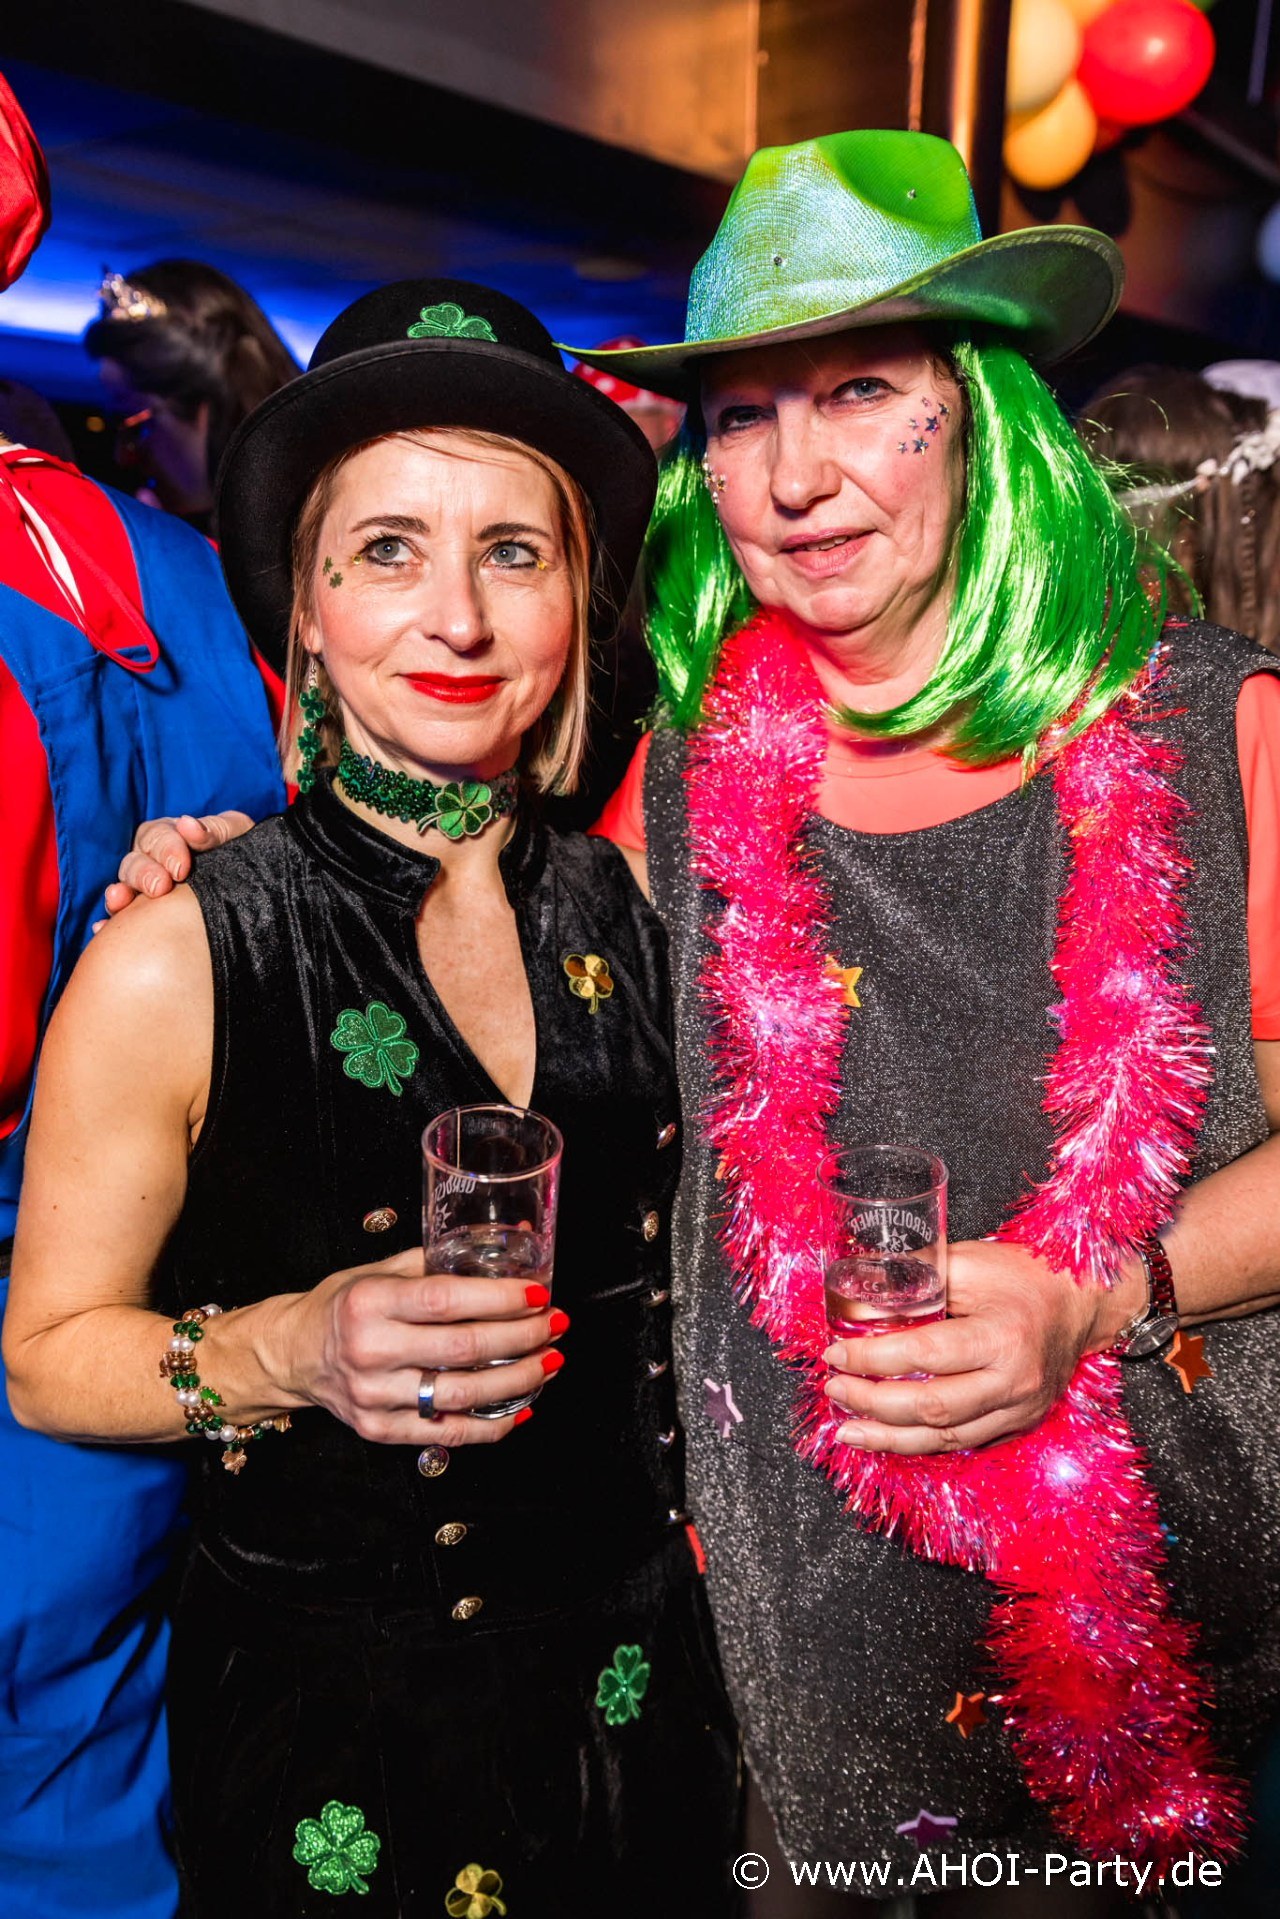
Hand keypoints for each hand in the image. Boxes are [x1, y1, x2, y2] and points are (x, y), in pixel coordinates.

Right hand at [96, 810, 255, 926]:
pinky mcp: (139, 921)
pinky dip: (107, 924)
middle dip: (144, 873)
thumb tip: (189, 826)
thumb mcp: (237, 836)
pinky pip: (117, 921)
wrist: (249, 896)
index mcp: (170, 839)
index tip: (182, 866)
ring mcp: (142, 893)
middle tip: (161, 887)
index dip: (166, 848)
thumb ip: (216, 829)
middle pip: (134, 862)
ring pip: (123, 889)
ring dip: (120, 894)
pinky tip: (103, 928)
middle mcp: (150, 863)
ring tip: (121, 900)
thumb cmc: (241, 857)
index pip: (157, 836)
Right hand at [263, 1247, 566, 1446]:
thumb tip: (508, 1246)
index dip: (499, 1299)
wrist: (293, 1355)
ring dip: (518, 1380)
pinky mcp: (379, 1429)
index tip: (537, 1295)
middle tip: (556, 1325)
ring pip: (463, 1396)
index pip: (446, 1301)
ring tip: (550, 1362)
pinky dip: (493, 1424)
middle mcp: (370, 1351)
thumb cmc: (342, 1306)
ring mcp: (374, 1396)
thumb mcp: (379, 1272)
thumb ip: (438, 1262)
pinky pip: (449, 1433)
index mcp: (369, 1303)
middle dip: (522, 1338)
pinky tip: (523, 1406)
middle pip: (464, 1350)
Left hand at [821, 1239, 1140, 1453]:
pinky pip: (962, 1443)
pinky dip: (920, 1442)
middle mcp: (1014, 1381)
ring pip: (945, 1438)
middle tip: (835, 1389)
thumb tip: (858, 1287)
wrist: (1083, 1303)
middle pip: (931, 1407)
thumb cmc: (1024, 1276)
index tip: (836, 1353)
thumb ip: (917, 1276)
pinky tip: (888, 1435)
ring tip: (847, 1429)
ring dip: (889, 1437)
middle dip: (872, 1403)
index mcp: (1002, 1335)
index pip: (925, 1354)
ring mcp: (1019, 1410)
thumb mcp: (970, 1262)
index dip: (873, 1358)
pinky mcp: (1018, 1425)